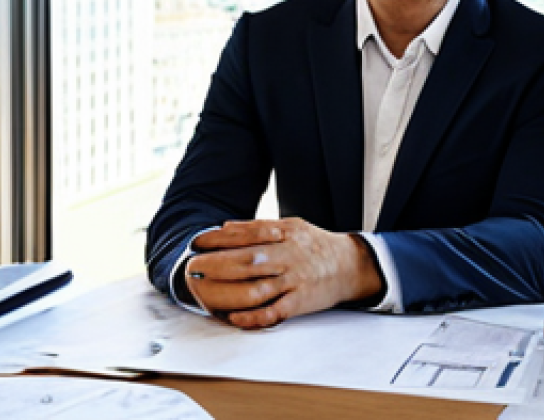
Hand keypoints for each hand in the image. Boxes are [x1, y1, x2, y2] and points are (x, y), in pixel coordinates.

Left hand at [185, 218, 383, 328]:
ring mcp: (293, 281)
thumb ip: (258, 227)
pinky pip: (273, 312)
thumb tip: (225, 227)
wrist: (350, 265)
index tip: (196, 242)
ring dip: (228, 292)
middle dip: (216, 265)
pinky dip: (253, 317)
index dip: (218, 239)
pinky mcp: (299, 303)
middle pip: (246, 261)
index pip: (245, 235)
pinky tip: (234, 318)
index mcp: (283, 235)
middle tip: (193, 267)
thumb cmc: (314, 244)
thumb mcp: (290, 226)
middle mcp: (286, 257)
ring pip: (256, 288)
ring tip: (204, 293)